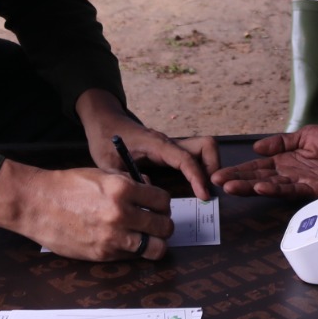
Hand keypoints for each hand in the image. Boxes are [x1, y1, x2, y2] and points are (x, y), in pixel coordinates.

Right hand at [0, 161, 174, 261]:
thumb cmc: (68, 186)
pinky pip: (131, 256)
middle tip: (157, 224)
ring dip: (156, 243)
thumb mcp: (103, 175)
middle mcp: (121, 214)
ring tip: (148, 238)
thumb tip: (150, 191)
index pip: (163, 201)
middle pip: (164, 226)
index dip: (163, 204)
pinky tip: (125, 242)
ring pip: (155, 248)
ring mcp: (111, 237)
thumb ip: (130, 183)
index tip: (159, 207)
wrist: (37, 203)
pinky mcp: (101, 254)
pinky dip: (133, 251)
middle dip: (164, 225)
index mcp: (123, 189)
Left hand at [76, 89, 219, 199]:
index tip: (204, 195)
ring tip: (204, 191)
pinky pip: (194, 157)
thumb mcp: (106, 164)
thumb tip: (147, 189)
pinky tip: (195, 187)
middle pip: (206, 145)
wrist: (104, 122)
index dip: (198, 177)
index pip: (185, 158)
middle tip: (209, 191)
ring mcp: (172, 146)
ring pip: (204, 149)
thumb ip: (124, 178)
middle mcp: (169, 143)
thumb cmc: (104, 139)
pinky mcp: (170, 152)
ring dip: (210, 168)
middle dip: (214, 167)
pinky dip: (201, 170)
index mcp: (156, 144)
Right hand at [211, 126, 317, 197]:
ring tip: (231, 187)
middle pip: (258, 178)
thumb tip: (257, 147)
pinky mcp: (314, 189)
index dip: (239, 170)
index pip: (257, 167)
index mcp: (286, 160)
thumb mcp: (305, 135)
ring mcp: (301, 182)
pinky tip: (260, 187)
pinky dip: (274, 189)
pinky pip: (290, 190)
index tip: (219, 173)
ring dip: (250, 187)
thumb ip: (281, 141)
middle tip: (217, 183)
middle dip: (238, 181)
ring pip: (270, 186)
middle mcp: (290, 174)